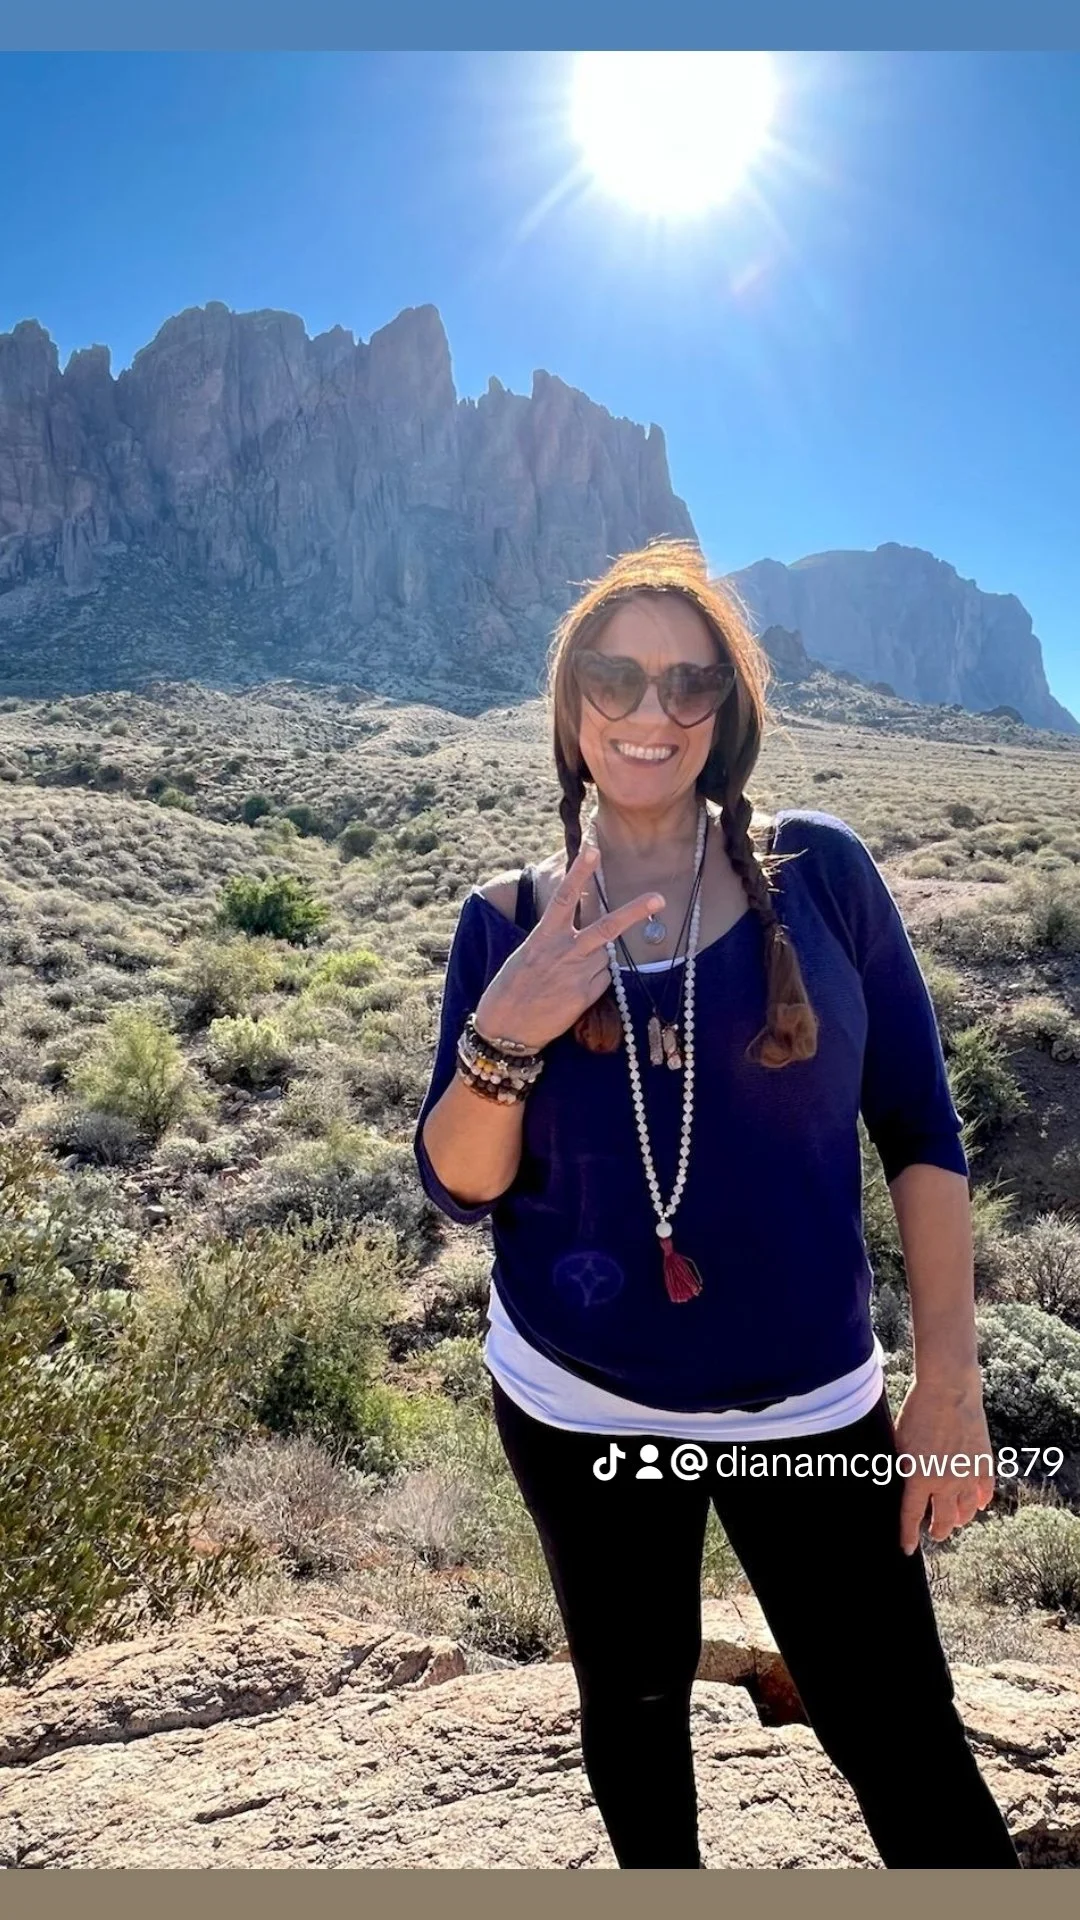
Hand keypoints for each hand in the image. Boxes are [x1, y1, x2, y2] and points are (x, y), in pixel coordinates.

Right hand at [474, 845, 665, 1054]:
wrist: (505, 1028)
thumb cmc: (512, 987)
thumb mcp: (527, 954)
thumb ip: (554, 939)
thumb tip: (580, 929)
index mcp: (543, 937)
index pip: (564, 898)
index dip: (578, 872)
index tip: (592, 850)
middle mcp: (563, 952)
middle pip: (605, 927)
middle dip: (634, 912)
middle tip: (659, 897)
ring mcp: (577, 975)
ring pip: (607, 955)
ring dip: (603, 956)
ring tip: (578, 969)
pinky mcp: (585, 996)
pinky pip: (605, 980)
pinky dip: (600, 979)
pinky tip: (579, 988)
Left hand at [894, 1371, 995, 1555]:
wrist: (948, 1390)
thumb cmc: (917, 1411)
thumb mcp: (898, 1441)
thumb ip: (901, 1466)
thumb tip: (898, 1482)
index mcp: (918, 1478)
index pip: (911, 1516)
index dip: (908, 1536)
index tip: (907, 1549)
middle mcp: (944, 1483)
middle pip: (944, 1520)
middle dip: (938, 1530)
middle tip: (935, 1533)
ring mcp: (967, 1475)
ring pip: (966, 1511)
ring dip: (960, 1519)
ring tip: (955, 1521)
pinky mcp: (984, 1463)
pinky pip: (985, 1492)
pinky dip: (981, 1501)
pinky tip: (978, 1504)